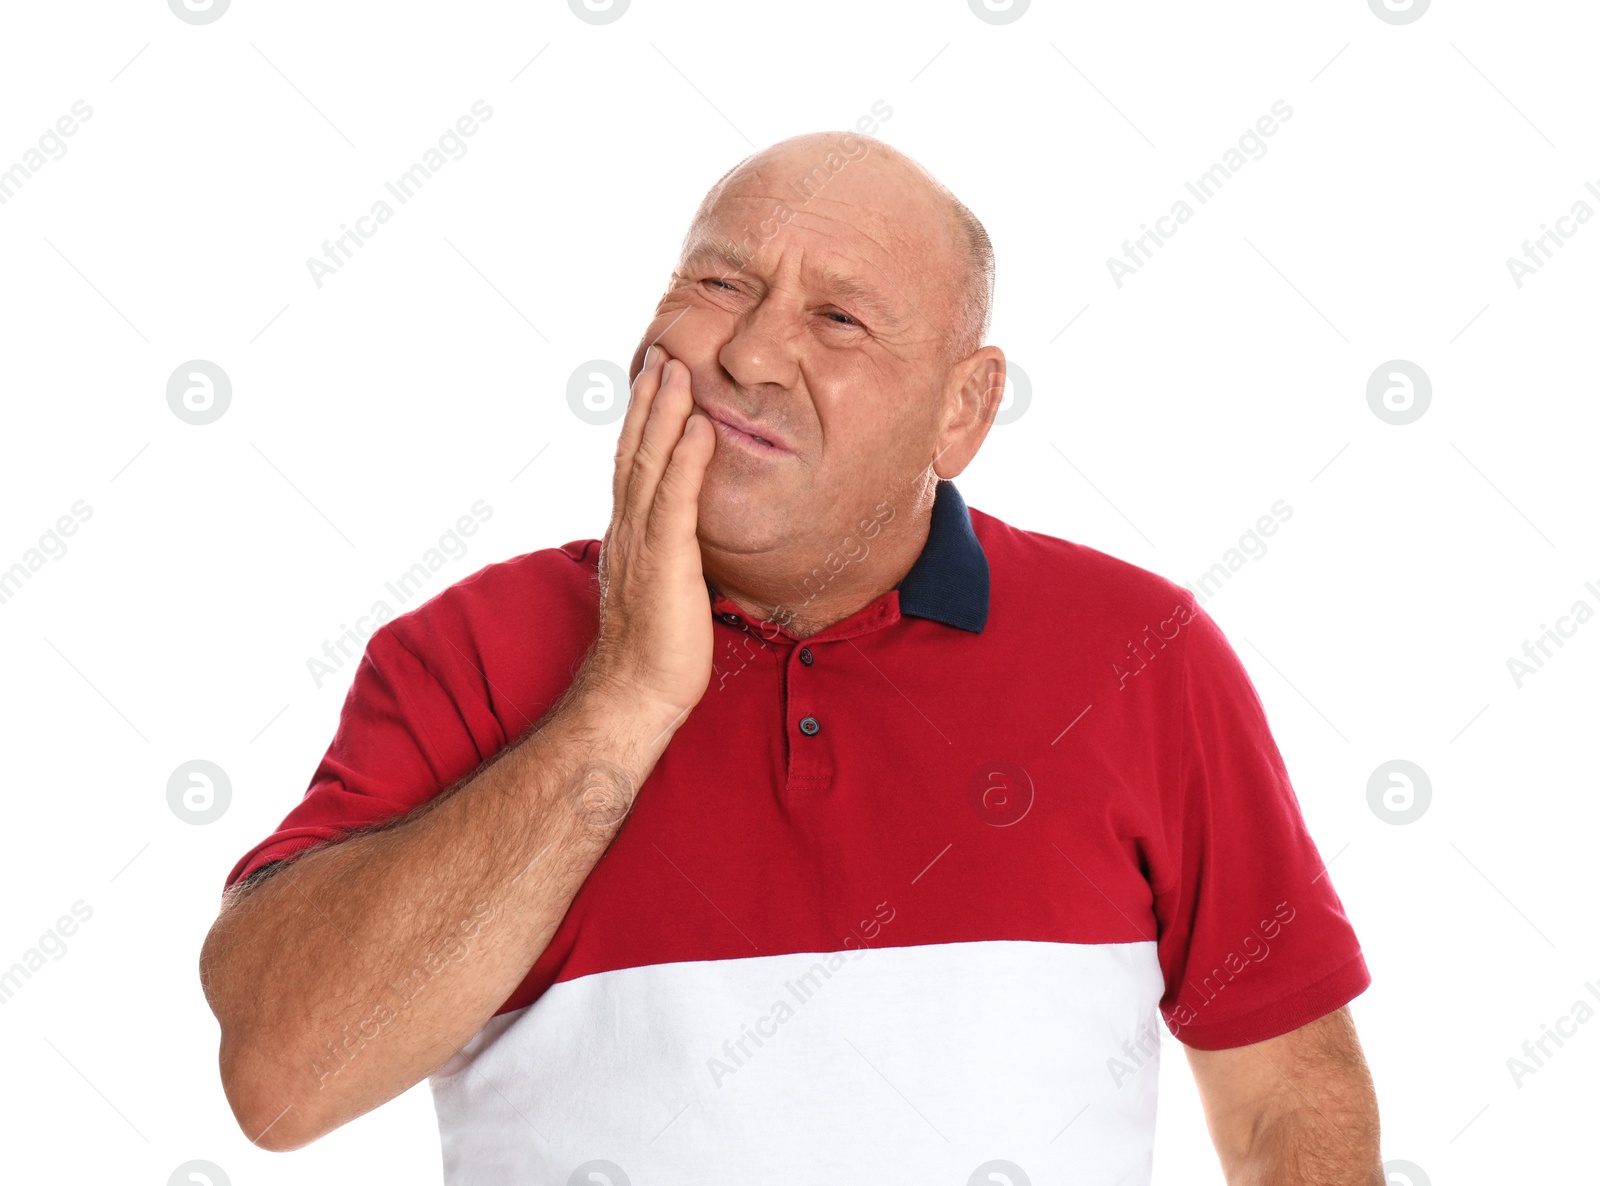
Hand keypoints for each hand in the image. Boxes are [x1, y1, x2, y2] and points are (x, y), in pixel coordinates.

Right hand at [580, 346, 716, 728]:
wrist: (635, 694)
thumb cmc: (655, 650)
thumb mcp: (662, 587)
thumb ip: (667, 553)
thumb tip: (685, 536)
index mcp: (627, 533)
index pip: (632, 463)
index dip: (642, 418)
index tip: (654, 377)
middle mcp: (627, 529)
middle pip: (635, 449)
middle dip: (650, 398)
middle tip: (663, 350)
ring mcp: (642, 543)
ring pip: (649, 463)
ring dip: (664, 413)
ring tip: (677, 368)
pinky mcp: (665, 561)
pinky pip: (675, 500)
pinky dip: (686, 460)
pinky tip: (699, 427)